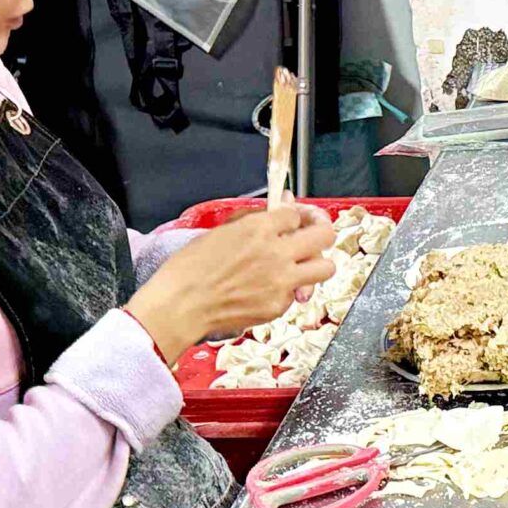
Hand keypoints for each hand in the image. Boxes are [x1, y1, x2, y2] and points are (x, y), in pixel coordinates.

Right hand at [127, 205, 335, 362]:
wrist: (182, 305)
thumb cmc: (191, 267)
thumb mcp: (221, 231)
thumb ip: (255, 217)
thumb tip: (282, 202)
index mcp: (259, 228)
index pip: (296, 214)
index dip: (296, 215)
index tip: (294, 219)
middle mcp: (277, 253)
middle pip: (325, 235)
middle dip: (321, 230)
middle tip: (314, 234)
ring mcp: (282, 281)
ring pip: (325, 268)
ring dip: (317, 263)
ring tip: (302, 264)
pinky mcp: (279, 305)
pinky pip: (297, 292)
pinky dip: (289, 289)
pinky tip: (270, 287)